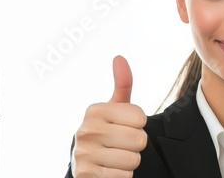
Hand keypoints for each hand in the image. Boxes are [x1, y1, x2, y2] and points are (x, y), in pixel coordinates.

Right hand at [73, 55, 147, 177]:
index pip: (140, 117)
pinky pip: (124, 177)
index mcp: (94, 110)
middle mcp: (85, 130)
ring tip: (116, 157)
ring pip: (133, 159)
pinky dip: (122, 176)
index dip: (139, 125)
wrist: (88, 165)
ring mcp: (83, 154)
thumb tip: (119, 57)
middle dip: (136, 145)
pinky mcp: (86, 175)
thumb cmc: (108, 132)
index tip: (125, 126)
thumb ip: (122, 85)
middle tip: (122, 144)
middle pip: (139, 139)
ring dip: (130, 162)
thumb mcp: (115, 109)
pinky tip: (110, 170)